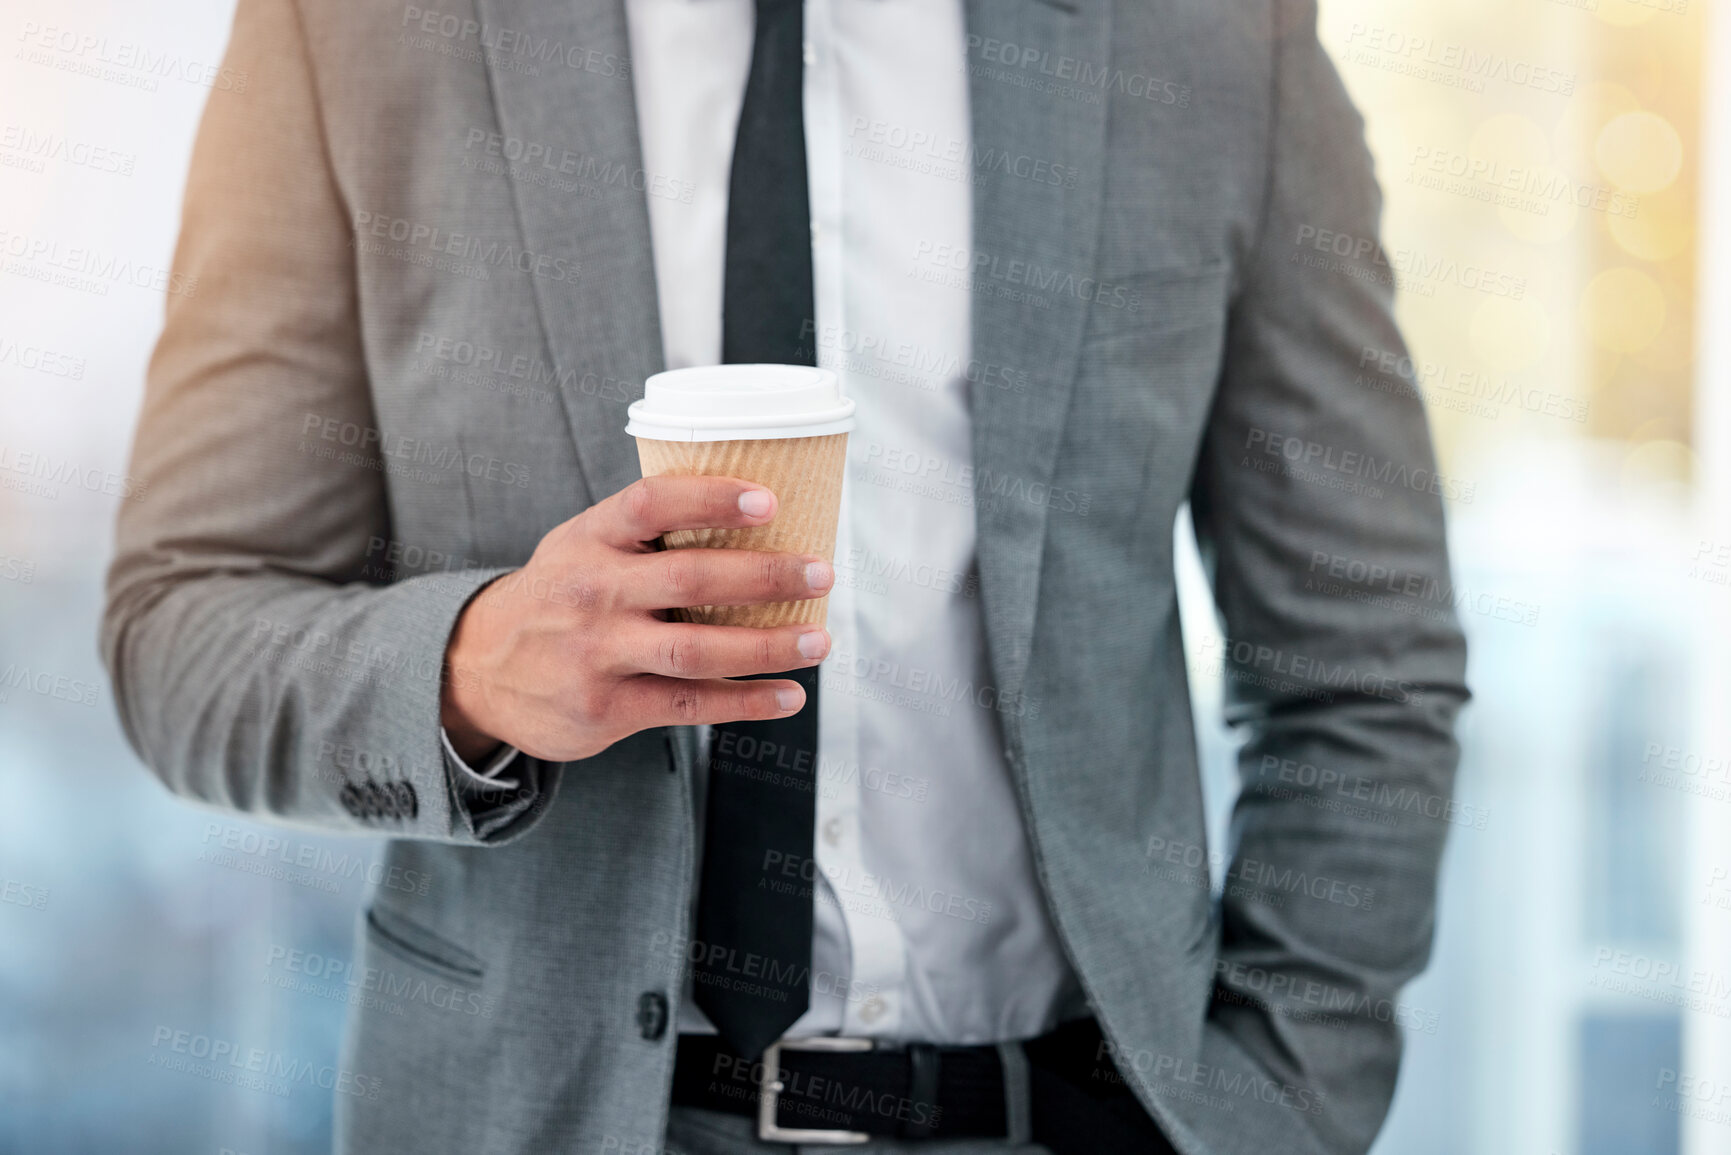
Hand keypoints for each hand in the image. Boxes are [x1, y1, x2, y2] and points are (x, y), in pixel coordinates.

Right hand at [439, 475, 833, 764]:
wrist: (477, 669)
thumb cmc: (557, 595)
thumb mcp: (580, 545)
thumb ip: (644, 532)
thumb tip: (755, 512)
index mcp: (590, 538)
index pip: (654, 505)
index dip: (712, 498)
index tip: (769, 501)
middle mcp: (593, 592)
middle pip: (691, 579)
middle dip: (765, 577)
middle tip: (820, 572)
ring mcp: (598, 653)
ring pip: (697, 650)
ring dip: (767, 646)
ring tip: (818, 640)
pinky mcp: (606, 707)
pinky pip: (688, 705)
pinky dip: (745, 700)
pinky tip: (787, 695)